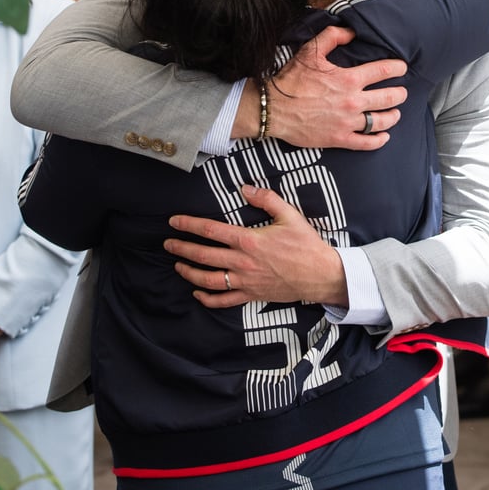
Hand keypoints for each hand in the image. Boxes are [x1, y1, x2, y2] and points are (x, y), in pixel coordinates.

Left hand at [164, 185, 348, 307]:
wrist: (320, 274)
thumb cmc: (306, 245)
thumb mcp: (290, 215)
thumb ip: (266, 199)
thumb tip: (245, 188)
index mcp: (248, 240)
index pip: (210, 231)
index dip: (189, 224)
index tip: (174, 221)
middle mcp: (242, 262)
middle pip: (202, 255)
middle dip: (181, 248)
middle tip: (167, 244)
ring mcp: (244, 281)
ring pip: (207, 280)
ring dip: (189, 272)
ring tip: (178, 265)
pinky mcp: (251, 294)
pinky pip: (224, 300)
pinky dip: (207, 299)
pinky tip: (197, 294)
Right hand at [233, 26, 408, 148]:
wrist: (273, 108)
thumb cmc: (291, 80)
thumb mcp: (310, 51)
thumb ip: (333, 36)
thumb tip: (352, 31)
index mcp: (349, 79)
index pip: (383, 71)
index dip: (397, 68)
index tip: (402, 68)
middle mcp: (353, 101)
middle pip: (389, 98)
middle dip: (400, 94)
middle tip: (402, 92)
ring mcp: (348, 122)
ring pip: (382, 121)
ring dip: (393, 116)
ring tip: (395, 113)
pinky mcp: (340, 139)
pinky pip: (367, 143)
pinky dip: (379, 141)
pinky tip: (384, 136)